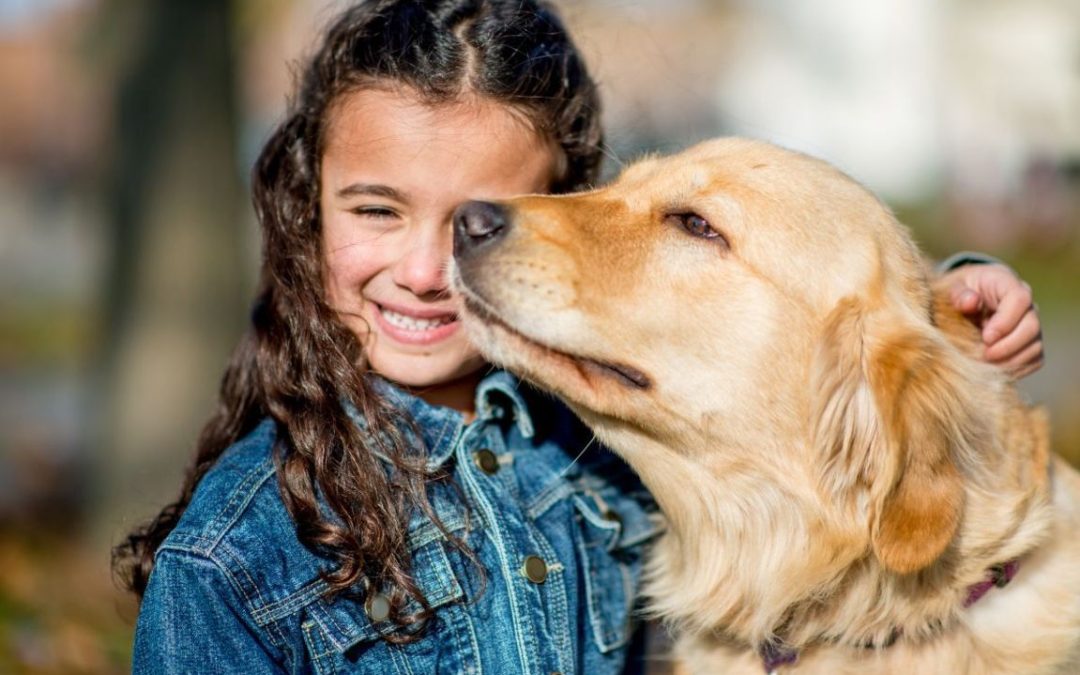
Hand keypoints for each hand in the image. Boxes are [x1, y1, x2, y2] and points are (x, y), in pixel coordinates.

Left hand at [942, 263, 1043, 378]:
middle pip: (1031, 326)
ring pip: (1034, 346)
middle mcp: (1025, 305)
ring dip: (1012, 361)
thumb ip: (959, 294)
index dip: (1006, 321)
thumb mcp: (953, 287)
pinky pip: (1033, 360)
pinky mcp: (1029, 344)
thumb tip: (971, 302)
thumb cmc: (959, 293)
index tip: (986, 338)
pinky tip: (994, 371)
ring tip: (986, 366)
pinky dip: (1016, 369)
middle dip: (1008, 346)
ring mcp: (1030, 325)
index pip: (1019, 299)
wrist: (966, 301)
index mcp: (1007, 284)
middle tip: (986, 356)